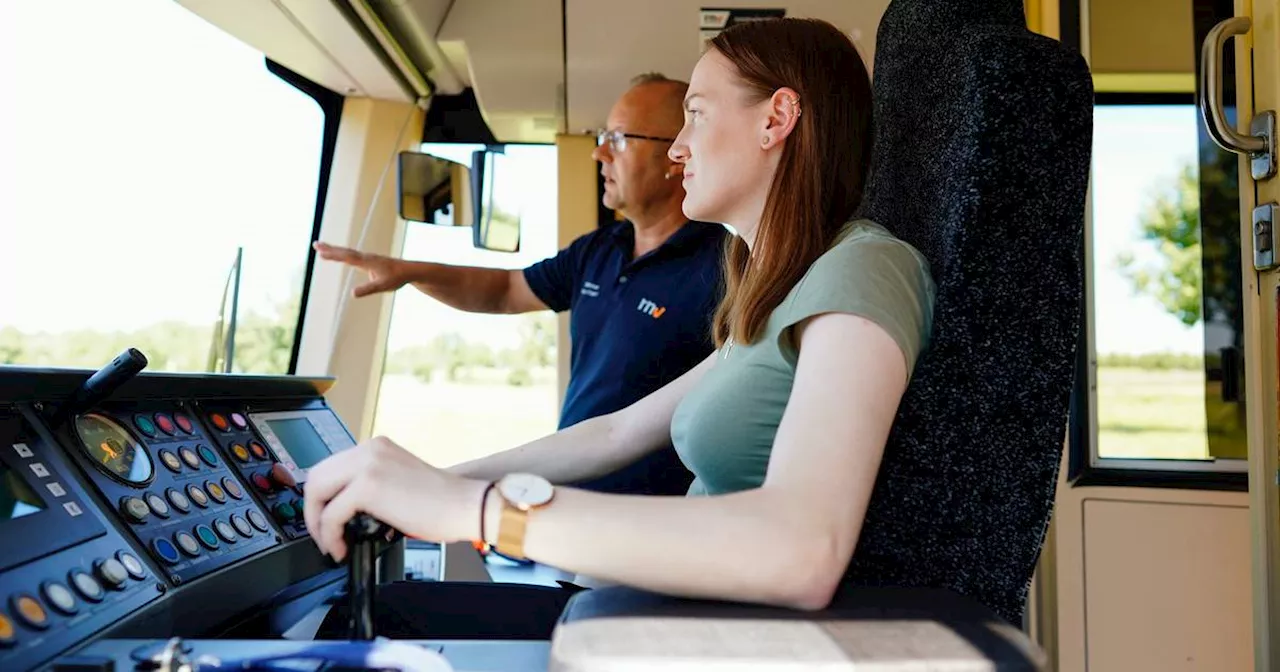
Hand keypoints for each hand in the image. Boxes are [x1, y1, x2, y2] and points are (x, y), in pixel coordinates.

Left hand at [302, 436, 483, 560]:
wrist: (465, 505)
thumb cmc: (440, 503)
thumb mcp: (397, 482)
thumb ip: (370, 485)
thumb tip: (343, 510)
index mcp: (376, 447)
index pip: (330, 468)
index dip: (321, 498)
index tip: (324, 520)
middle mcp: (369, 450)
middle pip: (316, 477)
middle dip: (312, 511)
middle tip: (322, 535)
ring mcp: (368, 464)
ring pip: (317, 493)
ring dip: (317, 524)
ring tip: (331, 543)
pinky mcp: (368, 485)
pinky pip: (331, 514)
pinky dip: (330, 535)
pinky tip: (342, 547)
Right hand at [313, 242, 407, 297]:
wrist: (409, 271)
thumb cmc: (396, 278)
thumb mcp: (382, 286)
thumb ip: (367, 289)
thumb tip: (352, 294)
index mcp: (367, 262)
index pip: (347, 257)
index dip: (334, 255)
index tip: (321, 252)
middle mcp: (365, 258)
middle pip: (344, 252)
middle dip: (329, 249)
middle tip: (315, 244)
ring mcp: (367, 258)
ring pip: (347, 252)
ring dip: (334, 250)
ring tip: (321, 248)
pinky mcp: (369, 261)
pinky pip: (352, 256)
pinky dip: (342, 254)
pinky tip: (338, 256)